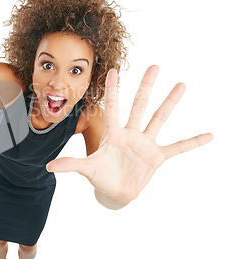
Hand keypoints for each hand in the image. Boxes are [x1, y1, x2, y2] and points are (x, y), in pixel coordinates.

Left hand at [46, 65, 213, 205]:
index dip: (113, 88)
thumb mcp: (86, 169)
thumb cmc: (99, 176)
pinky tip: (210, 135)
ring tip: (181, 85)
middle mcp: (130, 133)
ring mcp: (145, 143)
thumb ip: (70, 165)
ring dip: (170, 103)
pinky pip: (178, 148)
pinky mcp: (157, 157)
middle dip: (146, 85)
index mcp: (112, 133)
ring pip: (158, 118)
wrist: (114, 192)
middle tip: (155, 65)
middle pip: (139, 104)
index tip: (114, 69)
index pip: (112, 105)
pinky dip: (192, 142)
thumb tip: (49, 166)